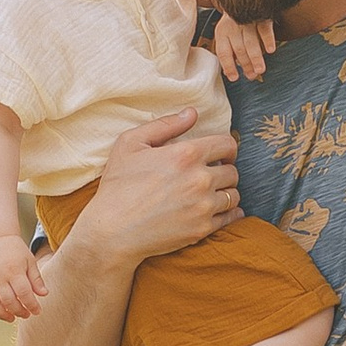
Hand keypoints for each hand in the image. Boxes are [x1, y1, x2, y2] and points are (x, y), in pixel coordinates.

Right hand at [0, 234, 47, 322]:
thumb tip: (44, 294)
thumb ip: (36, 279)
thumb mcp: (29, 261)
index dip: (31, 305)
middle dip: (19, 312)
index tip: (37, 311)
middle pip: (9, 301)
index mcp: (14, 271)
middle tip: (26, 315)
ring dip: (2, 315)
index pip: (24, 294)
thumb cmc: (15, 251)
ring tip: (11, 317)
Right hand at [83, 107, 241, 261]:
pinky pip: (230, 218)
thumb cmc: (118, 186)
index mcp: (186, 154)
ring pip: (233, 195)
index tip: (220, 155)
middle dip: (225, 170)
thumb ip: (165, 125)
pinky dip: (229, 213)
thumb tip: (192, 113)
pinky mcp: (202, 229)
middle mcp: (200, 179)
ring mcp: (203, 206)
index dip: (226, 148)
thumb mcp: (130, 144)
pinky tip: (220, 211)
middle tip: (213, 174)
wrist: (112, 232)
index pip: (227, 145)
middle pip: (233, 171)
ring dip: (226, 192)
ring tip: (212, 193)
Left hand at [211, 10, 274, 84]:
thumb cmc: (236, 21)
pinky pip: (264, 29)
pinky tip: (270, 50)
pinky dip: (267, 40)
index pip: (223, 52)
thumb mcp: (227, 34)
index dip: (228, 66)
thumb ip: (229, 51)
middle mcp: (233, 26)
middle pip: (239, 49)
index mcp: (222, 32)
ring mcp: (247, 20)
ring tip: (260, 70)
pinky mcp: (261, 15)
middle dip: (246, 64)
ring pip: (250, 41)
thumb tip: (229, 74)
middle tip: (252, 75)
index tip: (234, 78)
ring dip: (255, 57)